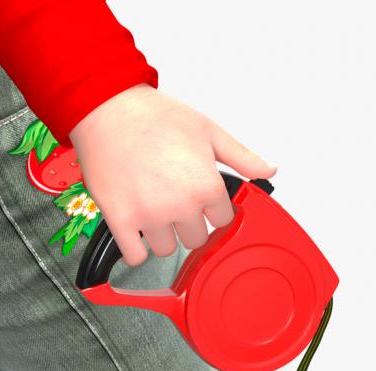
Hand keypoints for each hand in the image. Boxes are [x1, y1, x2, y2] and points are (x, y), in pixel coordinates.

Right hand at [68, 83, 276, 266]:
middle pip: (196, 238)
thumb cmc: (154, 116)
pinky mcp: (120, 220)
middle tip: (175, 200)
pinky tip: (137, 229)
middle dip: (189, 222)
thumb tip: (269, 170)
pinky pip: (135, 256)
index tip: (201, 198)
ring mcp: (149, 216)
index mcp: (206, 186)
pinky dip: (136, 249)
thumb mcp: (209, 131)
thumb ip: (242, 156)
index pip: (223, 220)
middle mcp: (180, 205)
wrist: (107, 107)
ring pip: (167, 250)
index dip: (213, 208)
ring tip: (154, 209)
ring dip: (163, 235)